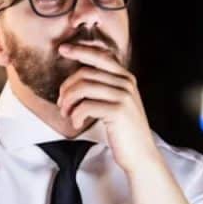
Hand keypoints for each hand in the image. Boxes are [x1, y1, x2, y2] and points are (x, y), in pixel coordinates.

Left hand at [56, 44, 161, 173]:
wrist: (141, 154)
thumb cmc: (124, 130)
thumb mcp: (118, 103)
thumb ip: (105, 86)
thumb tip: (77, 76)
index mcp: (126, 77)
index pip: (100, 56)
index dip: (80, 50)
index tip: (63, 49)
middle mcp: (126, 83)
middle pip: (86, 73)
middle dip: (67, 87)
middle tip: (61, 104)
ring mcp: (123, 96)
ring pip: (83, 87)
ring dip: (68, 102)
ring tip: (67, 114)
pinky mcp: (117, 111)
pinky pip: (85, 105)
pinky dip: (75, 115)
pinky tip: (77, 123)